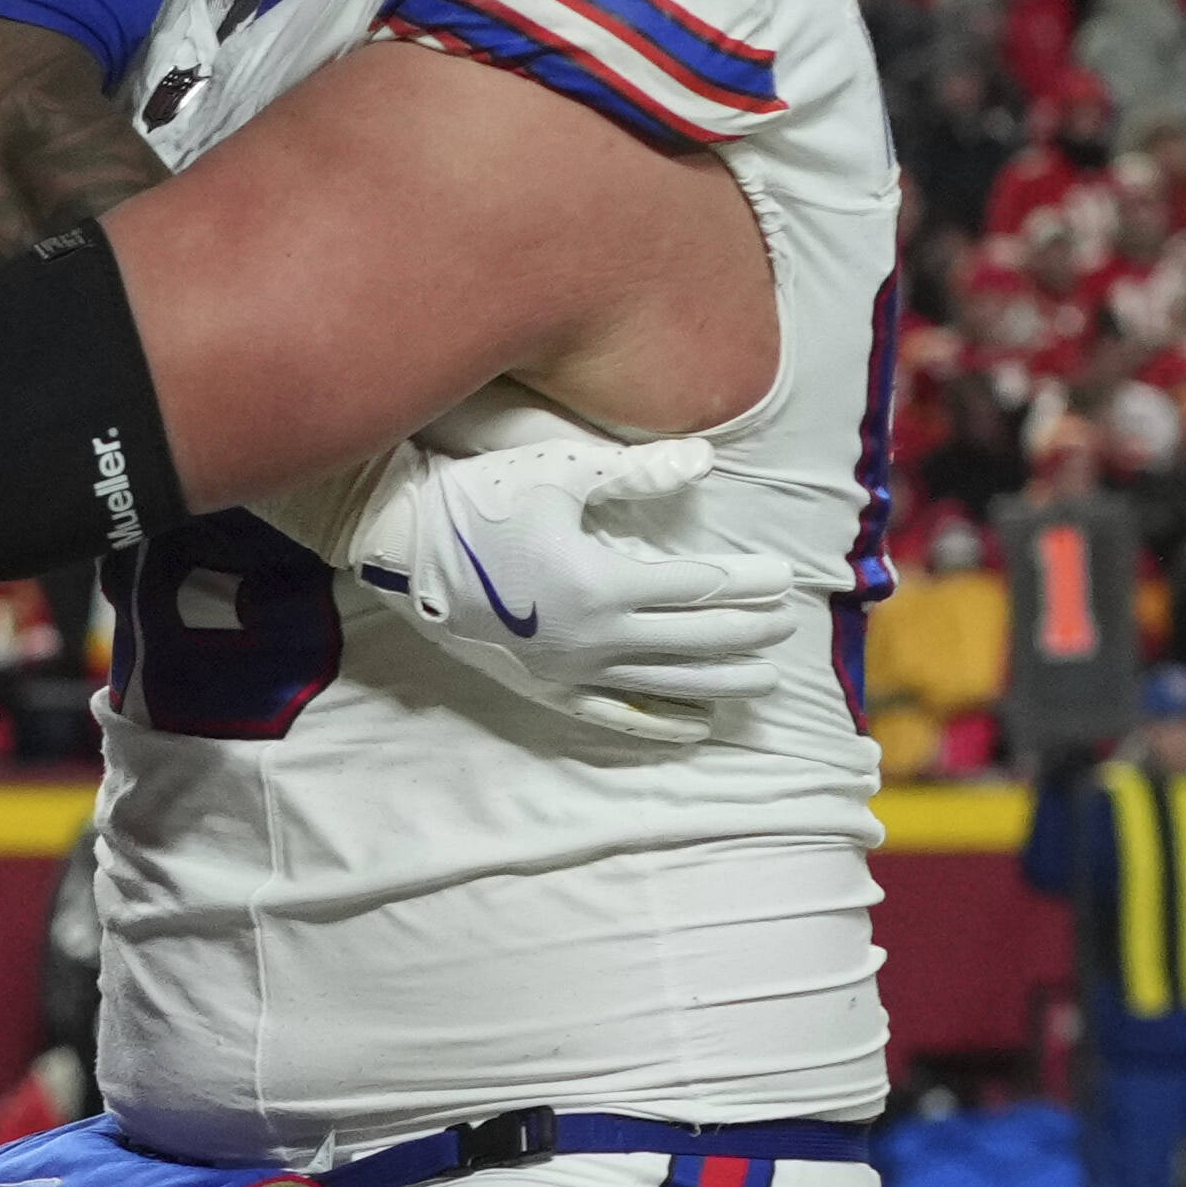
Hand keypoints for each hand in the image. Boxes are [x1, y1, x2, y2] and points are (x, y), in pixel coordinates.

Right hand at [329, 424, 835, 749]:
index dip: (748, 582)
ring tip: (764, 680)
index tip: (786, 578)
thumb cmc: (478, 494)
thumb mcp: (560, 472)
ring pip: (666, 683)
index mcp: (601, 581)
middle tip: (787, 624)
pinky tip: (696, 726)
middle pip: (694, 639)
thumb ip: (638, 472)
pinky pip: (615, 715)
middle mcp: (592, 636)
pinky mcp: (542, 687)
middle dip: (747, 631)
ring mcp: (568, 669)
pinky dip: (660, 723)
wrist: (397, 540)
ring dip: (721, 681)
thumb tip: (706, 461)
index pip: (699, 586)